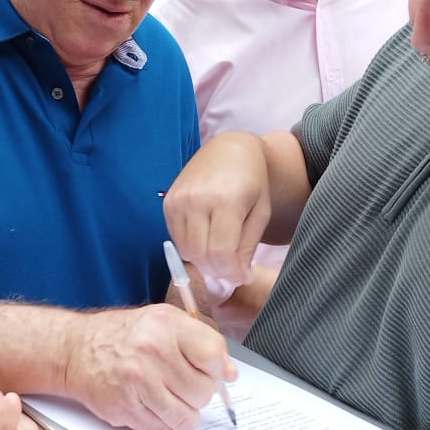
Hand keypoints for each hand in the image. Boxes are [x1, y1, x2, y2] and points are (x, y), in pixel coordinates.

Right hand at [61, 303, 235, 429]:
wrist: (74, 350)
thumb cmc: (122, 336)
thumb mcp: (162, 322)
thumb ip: (200, 342)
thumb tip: (230, 373)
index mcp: (165, 325)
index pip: (212, 354)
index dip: (216, 368)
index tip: (210, 370)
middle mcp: (151, 352)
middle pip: (203, 391)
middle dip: (199, 393)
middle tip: (184, 384)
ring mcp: (137, 383)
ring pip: (186, 416)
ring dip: (184, 412)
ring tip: (171, 397)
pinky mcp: (125, 408)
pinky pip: (163, 428)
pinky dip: (162, 421)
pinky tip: (150, 404)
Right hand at [164, 132, 272, 285]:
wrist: (229, 150)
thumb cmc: (251, 182)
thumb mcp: (261, 213)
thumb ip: (248, 247)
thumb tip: (239, 278)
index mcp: (226, 200)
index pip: (221, 253)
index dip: (231, 272)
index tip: (242, 276)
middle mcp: (197, 199)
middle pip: (201, 255)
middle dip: (217, 269)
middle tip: (231, 266)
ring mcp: (179, 200)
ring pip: (185, 251)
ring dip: (203, 259)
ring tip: (220, 249)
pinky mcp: (168, 202)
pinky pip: (176, 238)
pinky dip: (191, 245)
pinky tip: (206, 235)